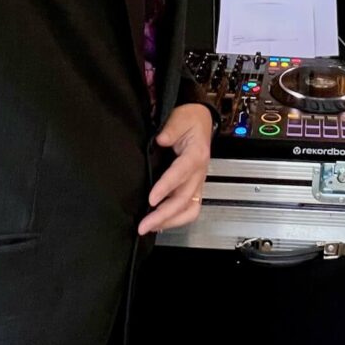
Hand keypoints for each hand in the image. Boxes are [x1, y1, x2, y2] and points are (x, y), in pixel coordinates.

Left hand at [137, 104, 212, 234]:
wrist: (201, 120)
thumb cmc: (189, 119)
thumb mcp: (180, 117)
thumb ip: (171, 128)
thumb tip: (161, 139)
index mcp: (196, 154)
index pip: (182, 173)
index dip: (166, 187)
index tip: (151, 198)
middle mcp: (199, 172)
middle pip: (184, 199)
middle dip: (164, 214)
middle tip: (143, 225)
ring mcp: (197, 182)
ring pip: (190, 209)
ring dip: (170, 221)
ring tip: (150, 227)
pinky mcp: (193, 188)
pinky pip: (189, 209)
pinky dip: (175, 219)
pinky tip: (159, 223)